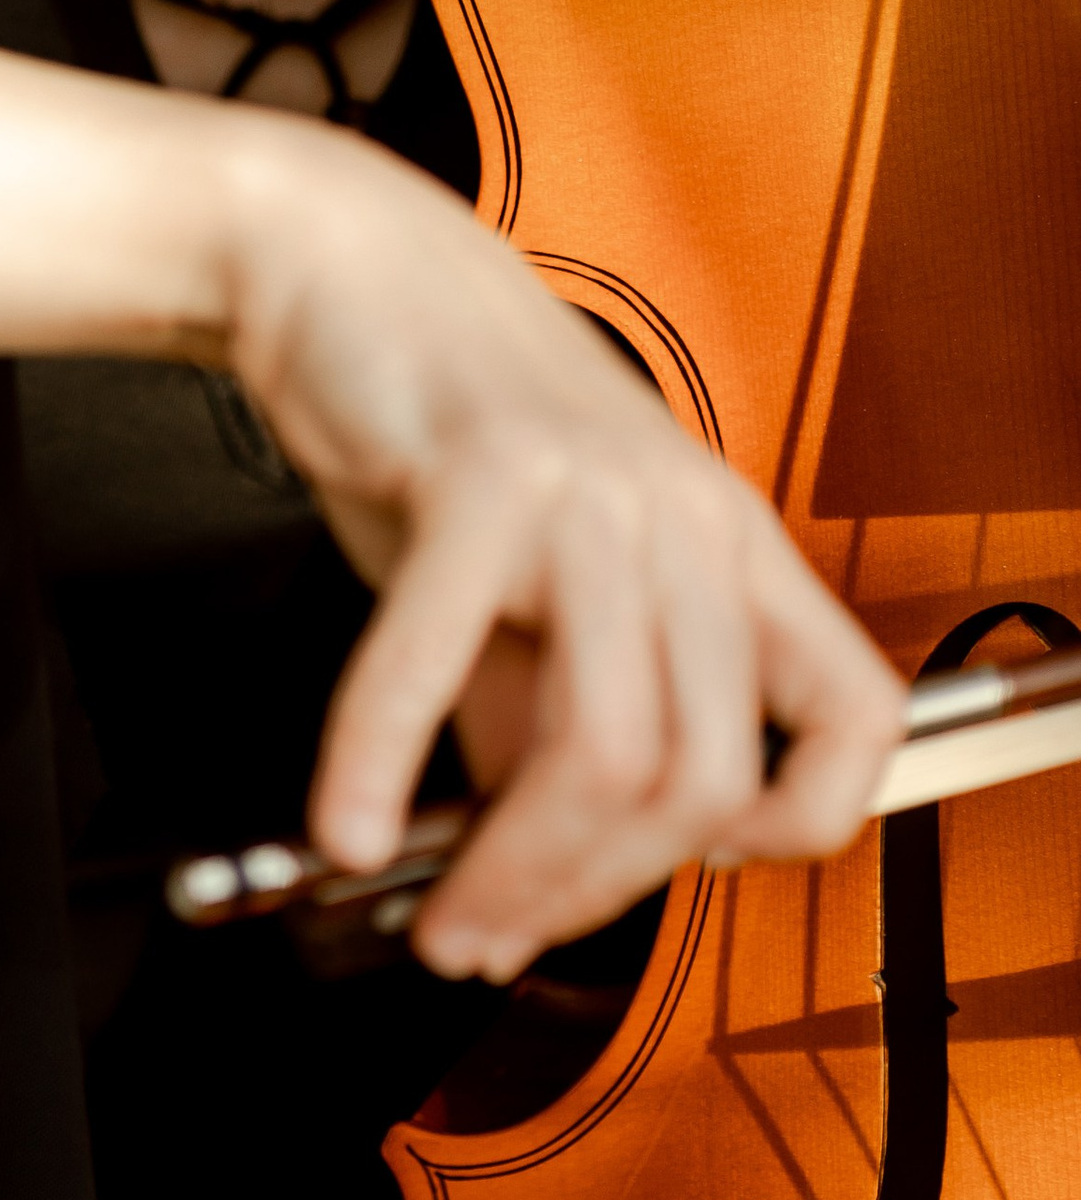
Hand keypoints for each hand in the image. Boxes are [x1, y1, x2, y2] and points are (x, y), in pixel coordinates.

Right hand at [218, 118, 903, 979]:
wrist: (348, 265)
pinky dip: (380, 763)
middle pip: (700, 773)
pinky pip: (437, 662)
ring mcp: (592, 494)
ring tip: (435, 912)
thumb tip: (519, 872)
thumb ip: (539, 711)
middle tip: (495, 933)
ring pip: (603, 744)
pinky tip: (346, 824)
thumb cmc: (441, 417)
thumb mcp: (526, 576)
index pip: (853, 711)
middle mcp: (685, 515)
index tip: (696, 870)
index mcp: (726, 541)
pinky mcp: (482, 475)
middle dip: (593, 893)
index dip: (802, 821)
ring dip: (509, 865)